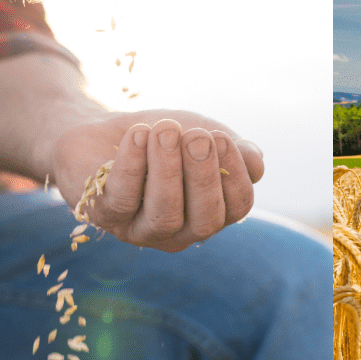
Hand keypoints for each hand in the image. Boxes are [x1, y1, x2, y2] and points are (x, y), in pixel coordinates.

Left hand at [51, 110, 263, 252]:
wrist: (104, 128)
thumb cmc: (163, 137)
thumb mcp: (205, 136)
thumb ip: (235, 150)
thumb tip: (257, 166)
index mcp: (209, 214)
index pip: (236, 209)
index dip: (236, 175)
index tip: (222, 137)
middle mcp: (177, 231)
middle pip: (204, 221)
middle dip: (205, 176)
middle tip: (196, 136)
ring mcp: (139, 229)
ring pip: (164, 214)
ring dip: (169, 169)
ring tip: (166, 130)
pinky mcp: (103, 214)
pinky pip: (123, 199)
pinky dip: (133, 164)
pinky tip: (139, 134)